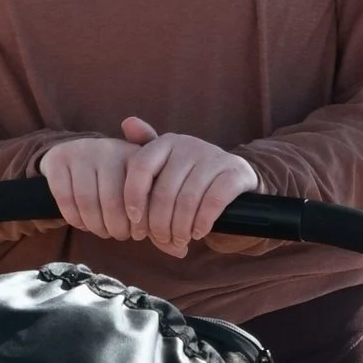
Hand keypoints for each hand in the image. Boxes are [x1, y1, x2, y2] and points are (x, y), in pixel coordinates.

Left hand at [40, 116, 258, 259]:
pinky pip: (213, 202)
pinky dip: (202, 222)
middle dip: (159, 223)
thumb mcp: (163, 170)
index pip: (141, 167)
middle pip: (164, 192)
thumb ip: (142, 160)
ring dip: (180, 228)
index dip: (134, 198)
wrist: (233, 180)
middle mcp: (189, 144)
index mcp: (166, 142)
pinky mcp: (235, 172)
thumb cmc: (188, 180)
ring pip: (188, 200)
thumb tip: (127, 122)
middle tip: (161, 239)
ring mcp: (214, 156)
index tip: (135, 222)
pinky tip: (198, 233)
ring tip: (179, 240)